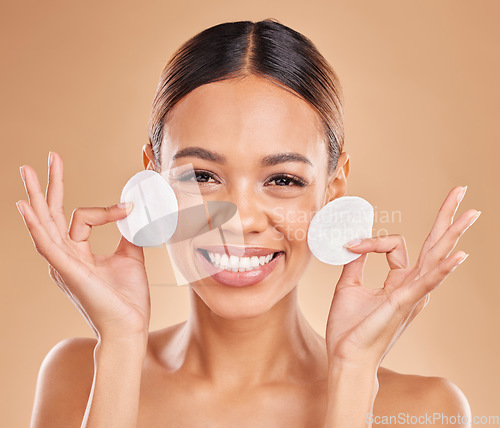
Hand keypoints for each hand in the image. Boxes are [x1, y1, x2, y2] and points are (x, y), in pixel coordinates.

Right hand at [16, 152, 150, 342]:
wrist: (130, 326)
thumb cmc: (127, 298)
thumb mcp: (130, 257)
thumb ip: (128, 234)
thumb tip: (134, 212)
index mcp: (78, 253)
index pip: (81, 218)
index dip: (107, 209)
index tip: (130, 206)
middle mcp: (65, 257)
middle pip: (52, 213)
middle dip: (50, 184)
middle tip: (50, 157)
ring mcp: (63, 264)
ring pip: (45, 224)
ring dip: (36, 196)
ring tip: (27, 171)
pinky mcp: (68, 272)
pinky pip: (48, 245)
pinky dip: (36, 225)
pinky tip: (26, 207)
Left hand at [325, 186, 479, 368]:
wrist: (346, 356)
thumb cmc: (350, 328)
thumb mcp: (348, 286)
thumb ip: (355, 263)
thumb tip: (353, 242)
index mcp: (400, 282)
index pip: (395, 245)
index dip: (371, 240)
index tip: (350, 244)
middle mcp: (412, 287)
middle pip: (434, 245)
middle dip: (447, 218)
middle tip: (460, 193)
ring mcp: (412, 295)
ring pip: (436, 257)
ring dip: (453, 233)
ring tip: (470, 213)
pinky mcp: (404, 303)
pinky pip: (426, 282)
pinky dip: (442, 268)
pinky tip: (458, 255)